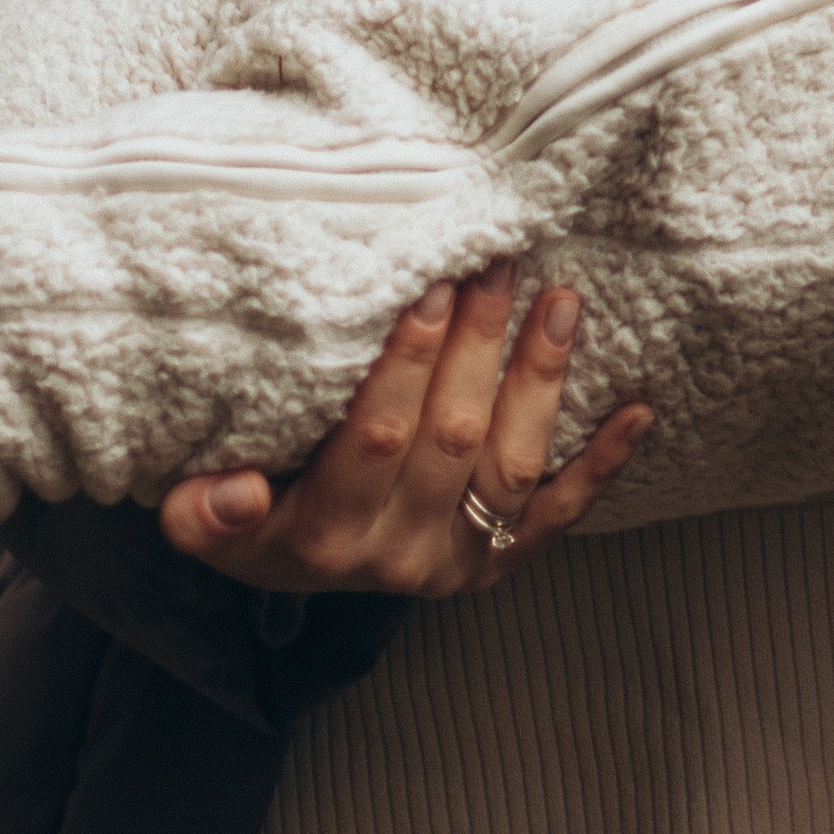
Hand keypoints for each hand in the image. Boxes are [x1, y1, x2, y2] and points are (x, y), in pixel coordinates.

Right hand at [159, 262, 652, 596]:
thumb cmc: (245, 511)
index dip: (408, 363)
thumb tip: (226, 494)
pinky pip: (558, 516)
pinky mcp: (497, 562)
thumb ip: (201, 509)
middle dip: (478, 344)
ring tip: (561, 302)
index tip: (434, 287)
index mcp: (321, 536)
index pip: (376, 438)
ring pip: (512, 467)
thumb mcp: (195, 515)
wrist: (285, 569)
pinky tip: (638, 410)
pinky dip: (602, 465)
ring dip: (541, 381)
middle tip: (497, 263)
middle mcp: (395, 557)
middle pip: (452, 438)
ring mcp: (454, 562)